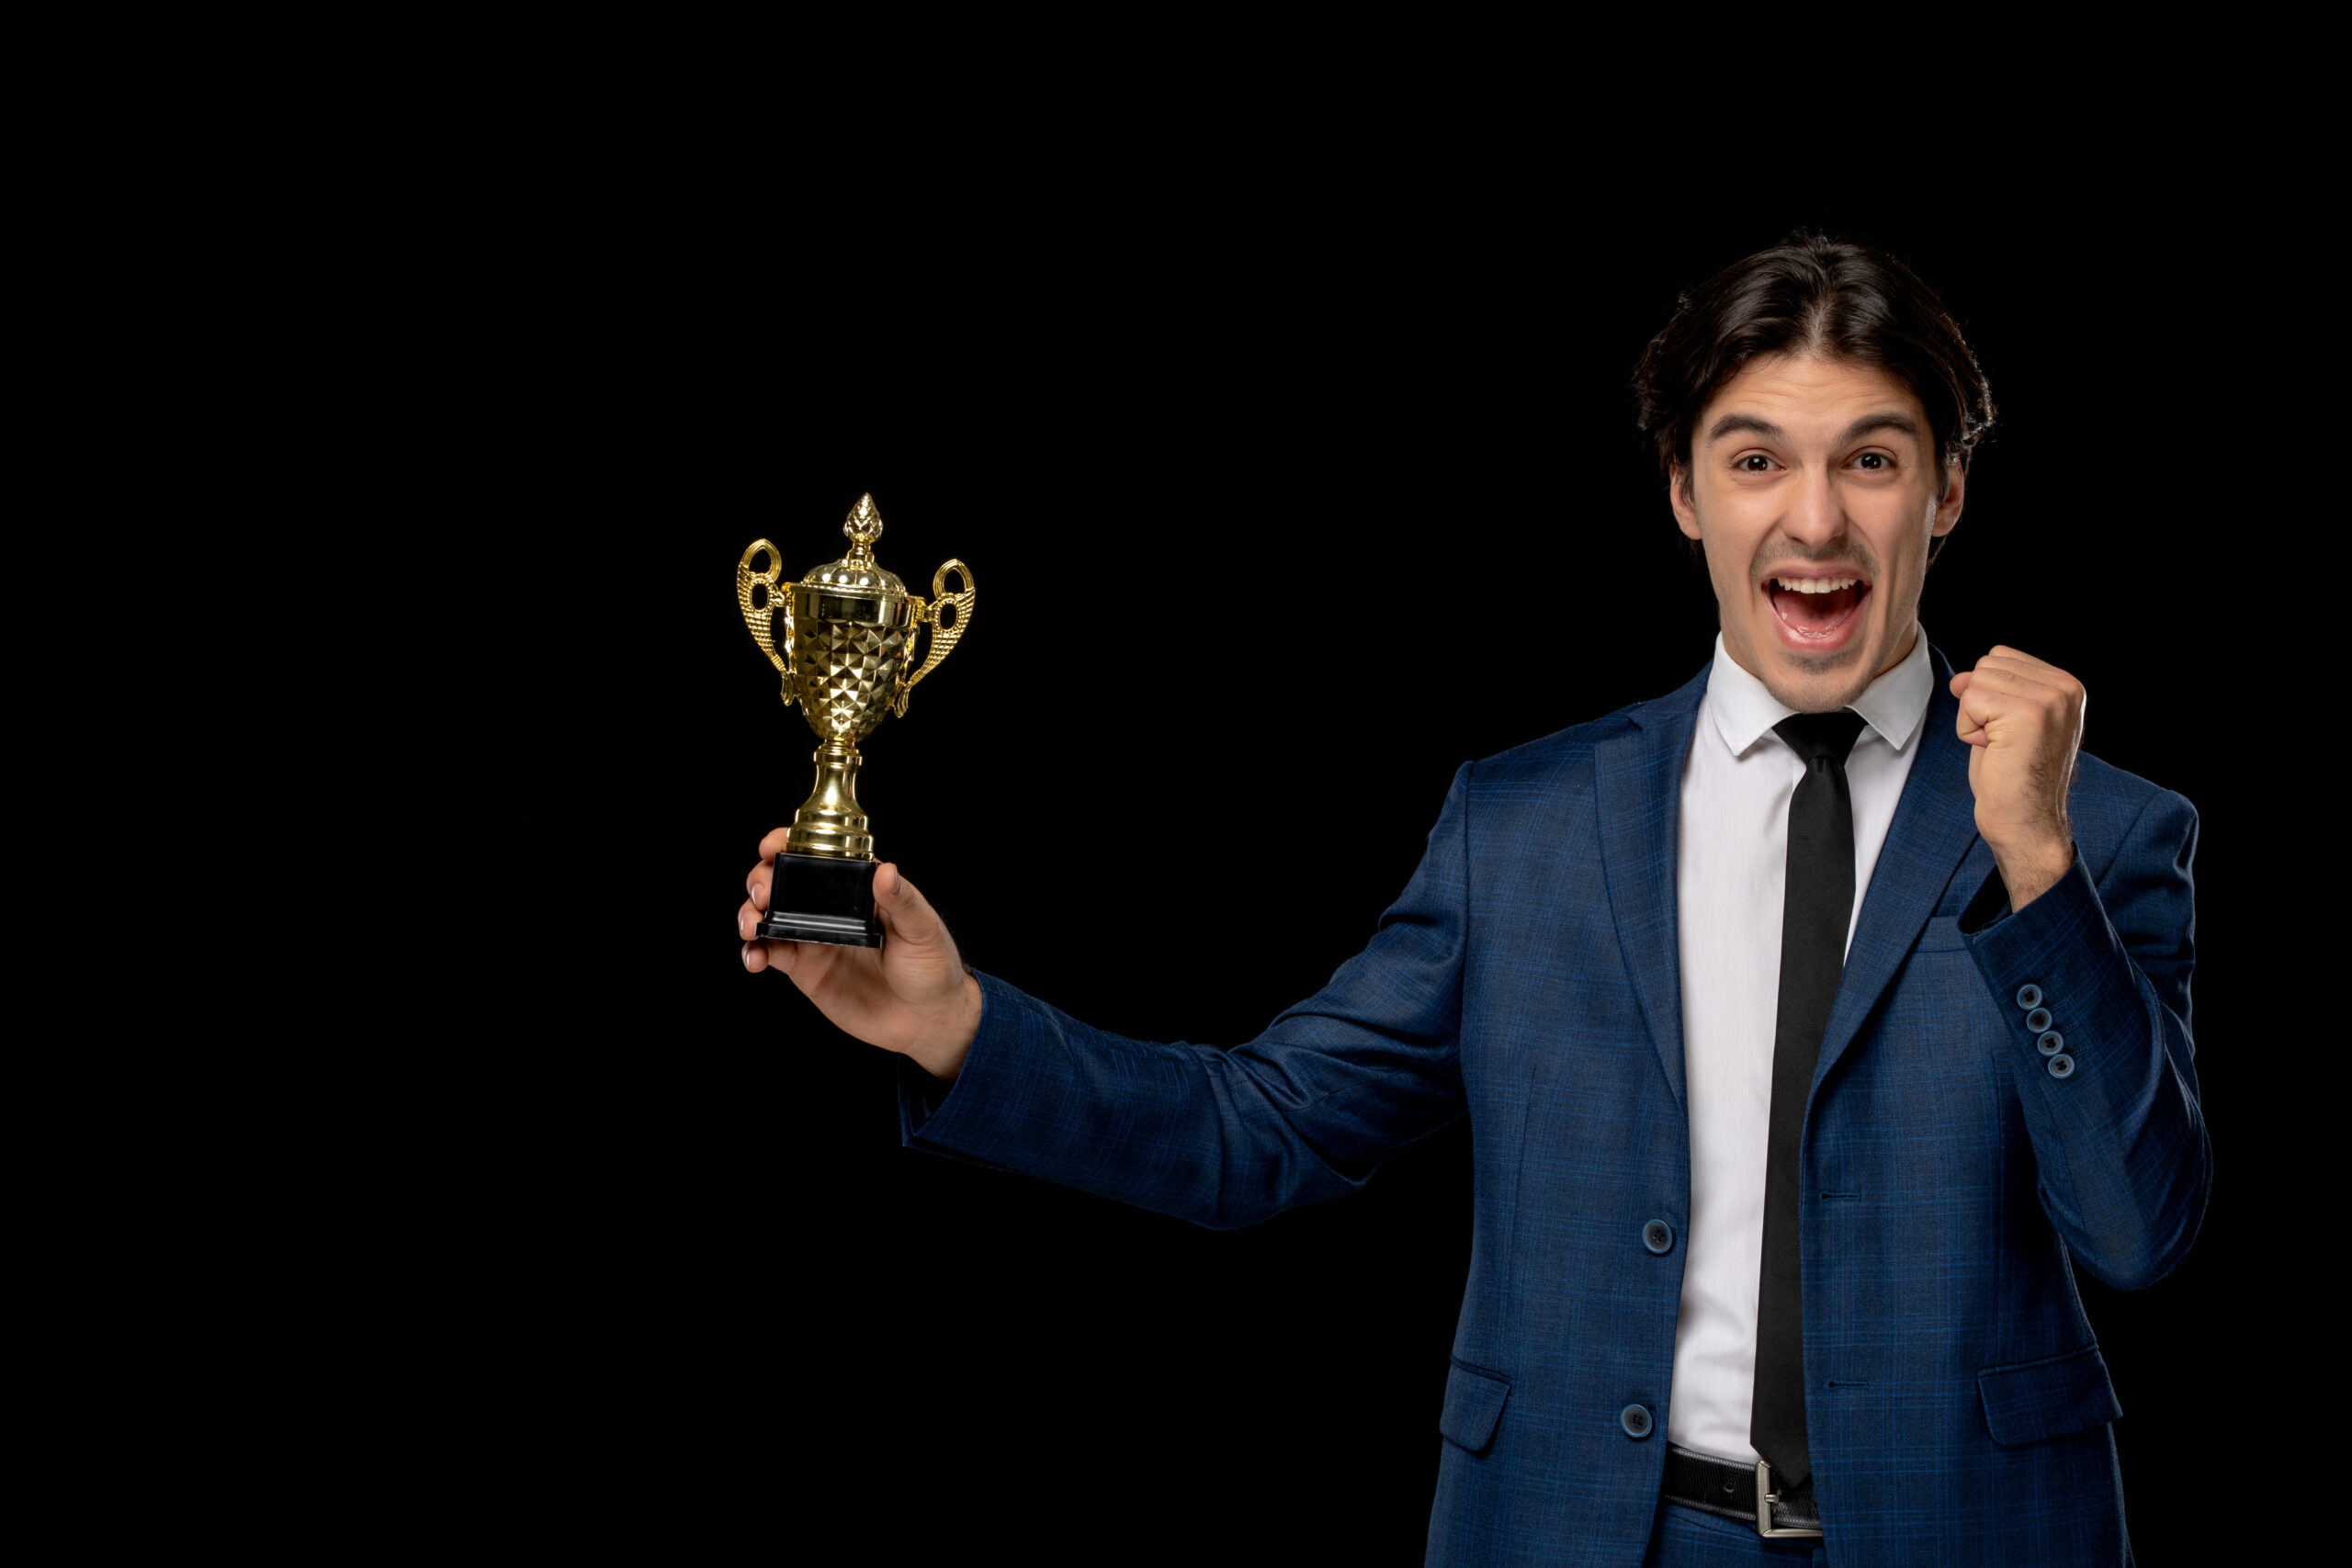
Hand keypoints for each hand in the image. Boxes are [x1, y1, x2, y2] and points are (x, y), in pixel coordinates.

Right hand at [739, 833, 982, 1079]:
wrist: (928, 1019)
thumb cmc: (933, 966)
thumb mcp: (923, 929)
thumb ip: (902, 901)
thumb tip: (885, 871)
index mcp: (858, 887)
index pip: (818, 854)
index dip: (788, 844)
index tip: (772, 845)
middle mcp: (831, 908)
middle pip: (783, 881)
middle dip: (761, 879)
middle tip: (763, 894)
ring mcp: (815, 937)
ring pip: (769, 915)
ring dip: (750, 913)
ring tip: (751, 926)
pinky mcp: (806, 969)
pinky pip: (770, 953)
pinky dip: (753, 952)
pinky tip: (754, 957)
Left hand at [1950, 646, 2082, 908]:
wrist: (2026, 823)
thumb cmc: (2012, 777)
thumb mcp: (2003, 723)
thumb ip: (1990, 691)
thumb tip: (1961, 678)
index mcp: (2066, 685)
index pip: (2000, 657)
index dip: (1988, 695)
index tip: (2009, 731)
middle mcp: (2065, 687)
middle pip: (1987, 665)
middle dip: (1979, 705)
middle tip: (2004, 743)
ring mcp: (2050, 699)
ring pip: (1976, 681)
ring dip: (1973, 719)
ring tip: (2000, 747)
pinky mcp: (2028, 713)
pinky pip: (1969, 701)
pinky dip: (1968, 730)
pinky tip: (1994, 752)